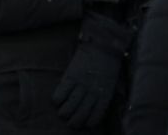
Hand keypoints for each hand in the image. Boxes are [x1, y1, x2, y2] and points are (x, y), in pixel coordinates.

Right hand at [52, 11, 131, 127]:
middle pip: (80, 114)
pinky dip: (57, 100)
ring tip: (62, 113)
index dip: (88, 122)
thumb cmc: (108, 63)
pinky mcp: (71, 75)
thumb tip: (93, 105)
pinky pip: (60, 93)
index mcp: (105, 95)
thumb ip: (102, 94)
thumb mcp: (110, 82)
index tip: (84, 123)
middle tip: (70, 122)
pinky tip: (57, 100)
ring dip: (64, 113)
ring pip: (69, 107)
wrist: (103, 44)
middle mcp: (93, 92)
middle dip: (74, 122)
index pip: (95, 116)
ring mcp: (81, 84)